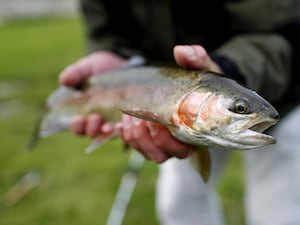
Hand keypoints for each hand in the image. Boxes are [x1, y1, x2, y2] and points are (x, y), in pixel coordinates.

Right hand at [59, 51, 127, 135]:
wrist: (124, 65)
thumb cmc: (100, 68)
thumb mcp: (88, 67)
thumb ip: (76, 73)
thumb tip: (64, 80)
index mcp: (83, 112)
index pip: (77, 127)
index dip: (76, 126)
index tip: (78, 118)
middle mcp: (98, 120)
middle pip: (92, 133)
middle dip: (92, 128)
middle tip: (95, 118)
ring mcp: (114, 120)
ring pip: (108, 133)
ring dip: (107, 131)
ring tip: (109, 127)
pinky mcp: (128, 118)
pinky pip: (126, 128)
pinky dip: (124, 128)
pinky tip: (123, 123)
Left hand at [117, 45, 222, 162]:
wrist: (189, 87)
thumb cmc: (198, 81)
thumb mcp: (201, 68)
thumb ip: (196, 59)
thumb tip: (181, 51)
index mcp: (194, 132)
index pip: (182, 149)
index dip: (165, 139)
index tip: (155, 120)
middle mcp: (178, 144)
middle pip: (160, 156)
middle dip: (145, 138)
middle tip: (138, 117)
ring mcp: (162, 144)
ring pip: (146, 153)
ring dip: (134, 136)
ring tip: (127, 115)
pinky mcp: (149, 141)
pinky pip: (135, 147)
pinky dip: (125, 137)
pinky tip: (120, 123)